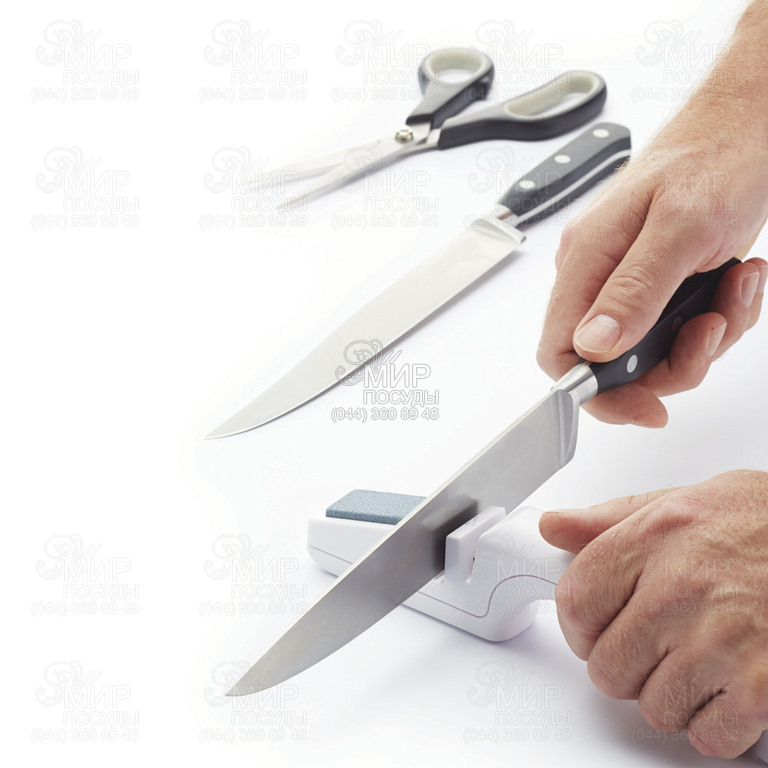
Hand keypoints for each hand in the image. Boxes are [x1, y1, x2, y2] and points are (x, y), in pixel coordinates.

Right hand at [537, 103, 767, 426]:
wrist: (751, 121)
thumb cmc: (716, 156)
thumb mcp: (681, 228)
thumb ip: (634, 291)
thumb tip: (592, 347)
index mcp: (585, 260)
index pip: (560, 352)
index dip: (596, 393)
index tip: (645, 407)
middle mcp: (598, 274)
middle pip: (611, 361)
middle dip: (672, 362)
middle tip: (709, 331)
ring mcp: (627, 278)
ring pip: (651, 348)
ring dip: (705, 335)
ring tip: (733, 287)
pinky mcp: (657, 279)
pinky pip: (677, 327)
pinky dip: (716, 315)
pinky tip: (736, 278)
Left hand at [539, 470, 767, 757]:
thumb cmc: (765, 521)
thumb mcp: (683, 500)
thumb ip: (612, 519)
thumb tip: (555, 527)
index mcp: (654, 537)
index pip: (575, 602)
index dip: (578, 627)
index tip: (593, 632)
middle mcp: (680, 587)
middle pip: (607, 666)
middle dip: (625, 666)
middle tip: (655, 647)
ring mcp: (721, 639)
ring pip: (654, 706)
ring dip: (671, 695)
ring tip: (699, 660)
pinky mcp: (761, 686)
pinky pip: (707, 735)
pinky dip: (716, 724)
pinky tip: (728, 687)